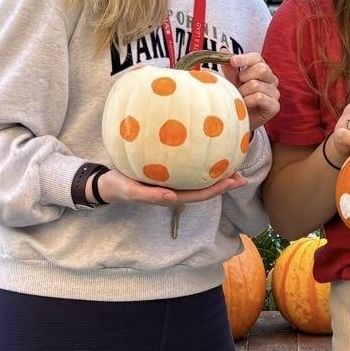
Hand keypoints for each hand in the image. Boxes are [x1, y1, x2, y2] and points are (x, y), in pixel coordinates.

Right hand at [95, 169, 247, 206]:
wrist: (107, 182)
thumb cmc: (119, 187)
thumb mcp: (131, 191)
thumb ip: (151, 196)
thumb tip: (173, 197)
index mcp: (171, 196)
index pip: (200, 194)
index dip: (217, 189)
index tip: (233, 181)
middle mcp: (175, 189)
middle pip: (205, 188)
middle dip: (224, 183)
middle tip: (242, 175)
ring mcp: (173, 181)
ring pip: (199, 179)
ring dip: (216, 174)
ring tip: (232, 164)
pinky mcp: (168, 172)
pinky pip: (189, 168)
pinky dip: (201, 163)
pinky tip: (208, 152)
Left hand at [224, 52, 279, 133]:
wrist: (241, 120)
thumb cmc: (238, 99)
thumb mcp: (232, 81)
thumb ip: (230, 67)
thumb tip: (222, 50)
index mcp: (262, 69)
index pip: (257, 58)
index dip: (244, 58)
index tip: (232, 61)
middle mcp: (271, 79)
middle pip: (261, 68)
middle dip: (244, 77)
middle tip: (238, 86)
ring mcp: (275, 93)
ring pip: (256, 85)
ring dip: (243, 92)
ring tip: (240, 98)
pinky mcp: (275, 106)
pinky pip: (259, 98)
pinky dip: (248, 101)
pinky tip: (245, 105)